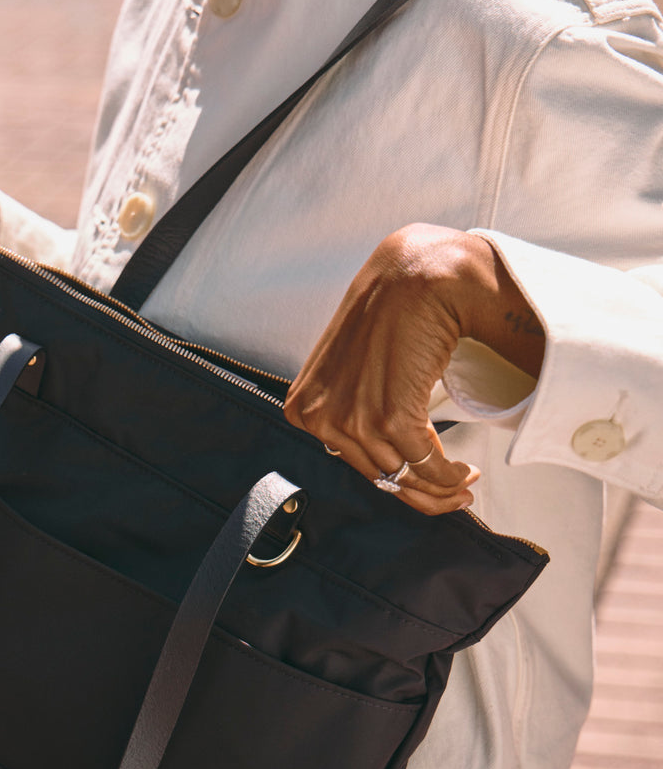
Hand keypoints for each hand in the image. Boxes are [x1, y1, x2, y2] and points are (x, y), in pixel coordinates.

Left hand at [284, 225, 543, 516]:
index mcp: (305, 406)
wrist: (417, 276)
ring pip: (402, 475)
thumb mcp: (356, 366)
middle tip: (457, 491)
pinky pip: (422, 463)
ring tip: (464, 479)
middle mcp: (319, 416)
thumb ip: (357, 406)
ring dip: (440, 485)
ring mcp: (350, 418)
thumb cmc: (392, 312)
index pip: (351, 464)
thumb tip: (386, 456)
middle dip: (421, 492)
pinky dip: (448, 475)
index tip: (425, 488)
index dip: (395, 482)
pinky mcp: (386, 415)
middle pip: (377, 476)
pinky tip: (464, 471)